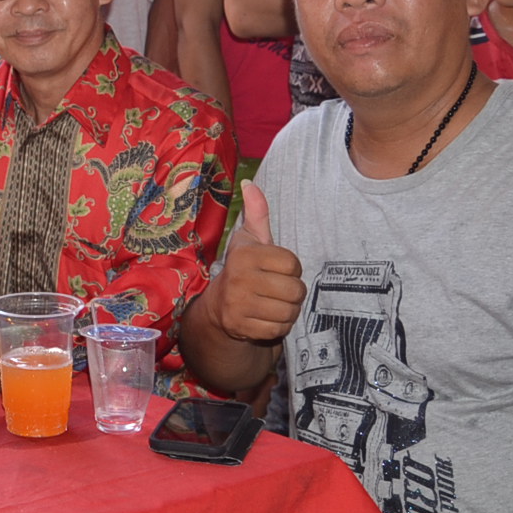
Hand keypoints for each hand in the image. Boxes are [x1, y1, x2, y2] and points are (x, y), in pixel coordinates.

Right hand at [210, 184, 305, 343]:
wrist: (217, 309)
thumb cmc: (243, 270)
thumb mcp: (249, 241)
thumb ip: (257, 213)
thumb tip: (250, 183)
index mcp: (245, 254)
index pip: (293, 264)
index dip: (290, 269)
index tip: (276, 271)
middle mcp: (239, 278)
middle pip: (295, 290)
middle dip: (292, 293)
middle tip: (278, 291)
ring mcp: (238, 304)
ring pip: (289, 311)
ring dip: (287, 311)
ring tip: (274, 305)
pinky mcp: (241, 327)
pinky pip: (279, 329)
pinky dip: (278, 326)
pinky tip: (267, 318)